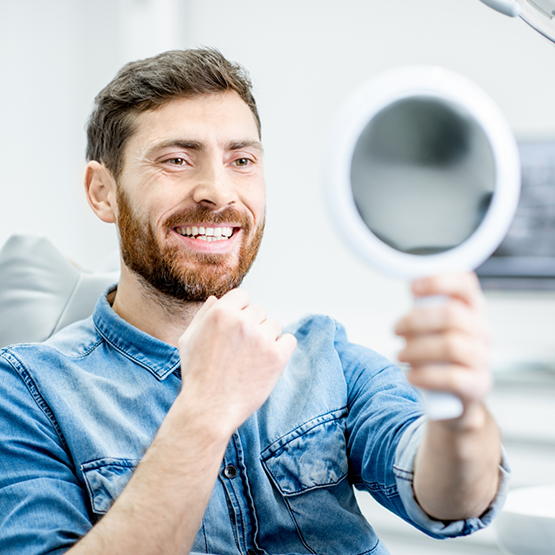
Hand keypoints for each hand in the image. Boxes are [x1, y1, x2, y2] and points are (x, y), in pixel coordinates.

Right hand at [177, 289, 296, 434]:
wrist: (209, 409)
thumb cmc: (197, 375)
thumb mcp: (188, 339)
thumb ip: (203, 315)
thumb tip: (217, 299)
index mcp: (221, 313)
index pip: (242, 295)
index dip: (240, 311)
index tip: (237, 328)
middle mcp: (242, 321)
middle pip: (259, 311)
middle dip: (253, 326)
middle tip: (242, 349)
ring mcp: (261, 338)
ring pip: (274, 325)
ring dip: (267, 338)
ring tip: (252, 359)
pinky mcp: (277, 356)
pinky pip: (289, 340)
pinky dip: (282, 350)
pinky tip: (267, 362)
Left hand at [394, 272, 491, 411]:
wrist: (453, 397)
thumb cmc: (438, 354)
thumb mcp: (431, 327)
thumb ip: (424, 307)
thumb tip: (411, 287)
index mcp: (471, 311)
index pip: (465, 284)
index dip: (439, 281)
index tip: (412, 287)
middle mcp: (482, 331)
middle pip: (452, 315)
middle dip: (416, 321)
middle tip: (396, 330)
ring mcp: (482, 358)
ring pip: (451, 345)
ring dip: (417, 349)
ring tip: (401, 355)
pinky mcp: (477, 385)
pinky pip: (452, 377)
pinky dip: (425, 375)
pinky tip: (411, 376)